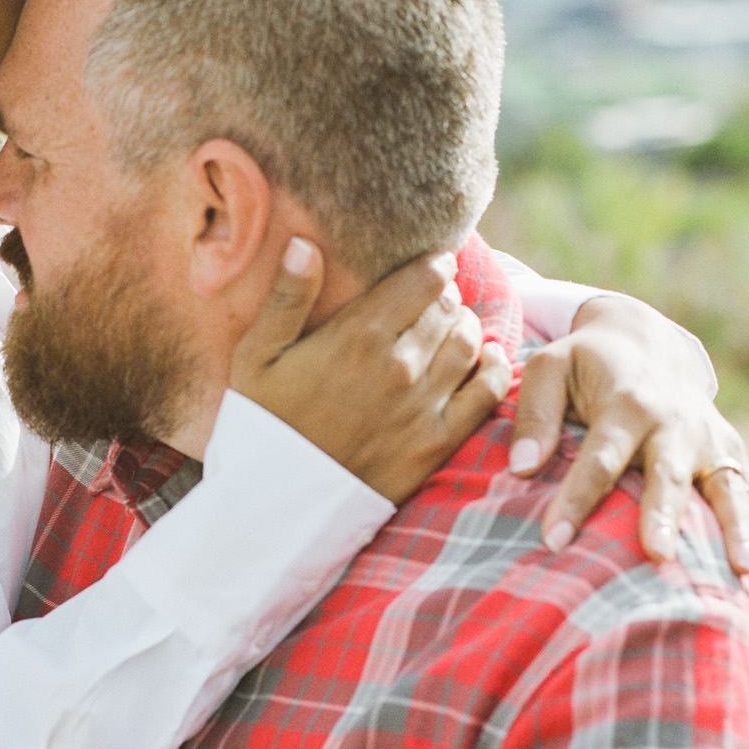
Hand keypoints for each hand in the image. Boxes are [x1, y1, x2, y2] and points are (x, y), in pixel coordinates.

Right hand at [232, 239, 509, 502]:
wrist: (274, 506)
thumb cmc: (260, 425)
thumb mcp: (255, 356)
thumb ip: (286, 297)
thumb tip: (305, 243)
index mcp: (357, 335)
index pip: (424, 279)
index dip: (434, 265)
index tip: (432, 265)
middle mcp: (399, 365)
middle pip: (450, 307)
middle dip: (447, 296)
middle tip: (435, 299)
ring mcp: (422, 406)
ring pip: (470, 342)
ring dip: (466, 326)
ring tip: (451, 327)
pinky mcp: (436, 442)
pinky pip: (487, 393)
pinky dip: (493, 368)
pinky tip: (483, 360)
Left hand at [507, 295, 748, 575]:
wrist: (643, 339)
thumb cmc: (584, 364)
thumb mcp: (548, 369)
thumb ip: (534, 414)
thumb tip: (519, 467)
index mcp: (625, 402)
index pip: (599, 457)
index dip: (575, 497)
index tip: (552, 540)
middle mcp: (673, 422)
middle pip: (668, 474)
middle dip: (663, 514)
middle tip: (657, 555)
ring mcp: (708, 438)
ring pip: (725, 486)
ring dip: (735, 527)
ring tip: (740, 571)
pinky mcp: (729, 451)